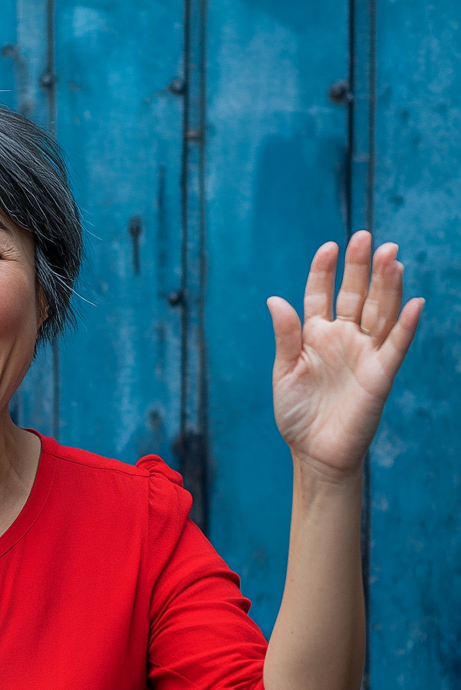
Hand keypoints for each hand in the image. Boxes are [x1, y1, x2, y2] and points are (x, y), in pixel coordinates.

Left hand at [266, 230, 422, 478]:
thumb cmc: (296, 413)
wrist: (313, 452)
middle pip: (355, 295)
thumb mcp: (285, 371)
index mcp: (315, 335)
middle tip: (366, 237)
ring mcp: (364, 353)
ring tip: (391, 256)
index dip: (324, 271)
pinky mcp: (381, 374)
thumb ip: (286, 336)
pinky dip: (405, 325)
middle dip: (361, 267)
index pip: (321, 294)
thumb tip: (275, 299)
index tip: (329, 247)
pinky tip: (414, 302)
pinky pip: (396, 345)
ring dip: (387, 285)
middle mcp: (342, 338)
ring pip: (379, 312)